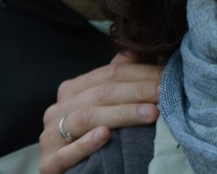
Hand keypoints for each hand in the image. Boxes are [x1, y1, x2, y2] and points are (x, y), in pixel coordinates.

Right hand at [39, 53, 162, 173]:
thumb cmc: (90, 137)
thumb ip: (118, 81)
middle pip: (102, 93)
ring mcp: (50, 137)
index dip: (140, 72)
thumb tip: (145, 54)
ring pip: (87, 117)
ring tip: (150, 113)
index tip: (167, 76)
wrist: (68, 171)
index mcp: (72, 90)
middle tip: (165, 93)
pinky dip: (86, 143)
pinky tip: (105, 136)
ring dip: (122, 114)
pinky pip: (67, 153)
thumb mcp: (103, 106)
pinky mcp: (48, 164)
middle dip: (138, 91)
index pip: (109, 73)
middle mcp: (57, 110)